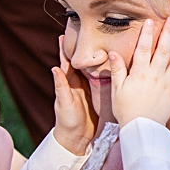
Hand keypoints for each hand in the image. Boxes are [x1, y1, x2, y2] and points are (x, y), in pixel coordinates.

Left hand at [52, 35, 96, 154]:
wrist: (78, 139)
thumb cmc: (67, 121)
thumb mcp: (64, 103)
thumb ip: (61, 86)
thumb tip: (54, 68)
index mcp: (69, 82)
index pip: (66, 61)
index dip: (64, 47)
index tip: (64, 32)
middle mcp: (79, 82)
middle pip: (82, 61)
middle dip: (84, 47)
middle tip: (87, 30)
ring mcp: (90, 87)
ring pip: (94, 68)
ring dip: (98, 56)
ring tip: (104, 41)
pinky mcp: (99, 94)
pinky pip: (104, 79)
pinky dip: (108, 70)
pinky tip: (115, 62)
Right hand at [108, 19, 169, 126]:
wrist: (141, 128)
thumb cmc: (127, 110)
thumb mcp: (117, 90)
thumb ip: (118, 70)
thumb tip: (113, 53)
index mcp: (140, 73)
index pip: (143, 49)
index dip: (146, 34)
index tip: (149, 21)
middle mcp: (156, 75)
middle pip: (163, 50)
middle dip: (168, 33)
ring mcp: (168, 84)